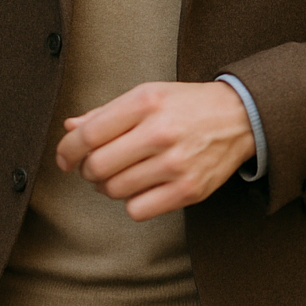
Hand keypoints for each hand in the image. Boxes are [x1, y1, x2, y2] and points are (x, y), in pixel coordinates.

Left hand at [56, 81, 254, 220]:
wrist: (239, 117)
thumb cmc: (186, 105)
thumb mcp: (147, 95)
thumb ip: (106, 113)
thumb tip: (70, 127)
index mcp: (145, 102)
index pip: (88, 134)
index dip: (67, 150)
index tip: (65, 158)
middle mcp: (160, 132)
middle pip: (97, 167)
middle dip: (87, 170)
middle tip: (96, 166)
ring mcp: (175, 164)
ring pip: (114, 190)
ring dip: (109, 186)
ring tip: (122, 174)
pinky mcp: (188, 190)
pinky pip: (137, 210)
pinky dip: (132, 203)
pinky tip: (142, 187)